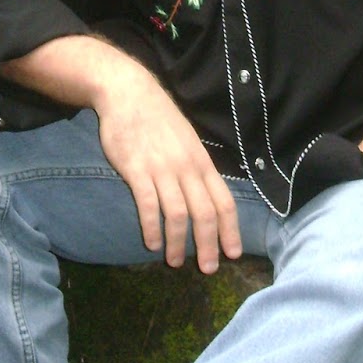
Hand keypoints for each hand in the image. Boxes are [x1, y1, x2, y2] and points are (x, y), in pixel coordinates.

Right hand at [94, 59, 241, 274]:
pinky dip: (151, 228)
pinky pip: (148, 205)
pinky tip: (152, 243)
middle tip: (207, 269)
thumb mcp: (187, 141)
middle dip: (208, 245)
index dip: (231, 230)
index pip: (224, 202)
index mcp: (202, 162)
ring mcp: (162, 169)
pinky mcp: (137, 170)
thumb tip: (207, 198)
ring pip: (178, 214)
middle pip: (205, 214)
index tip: (233, 254)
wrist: (129, 93)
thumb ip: (196, 168)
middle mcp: (187, 168)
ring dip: (177, 243)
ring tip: (174, 262)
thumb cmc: (159, 119)